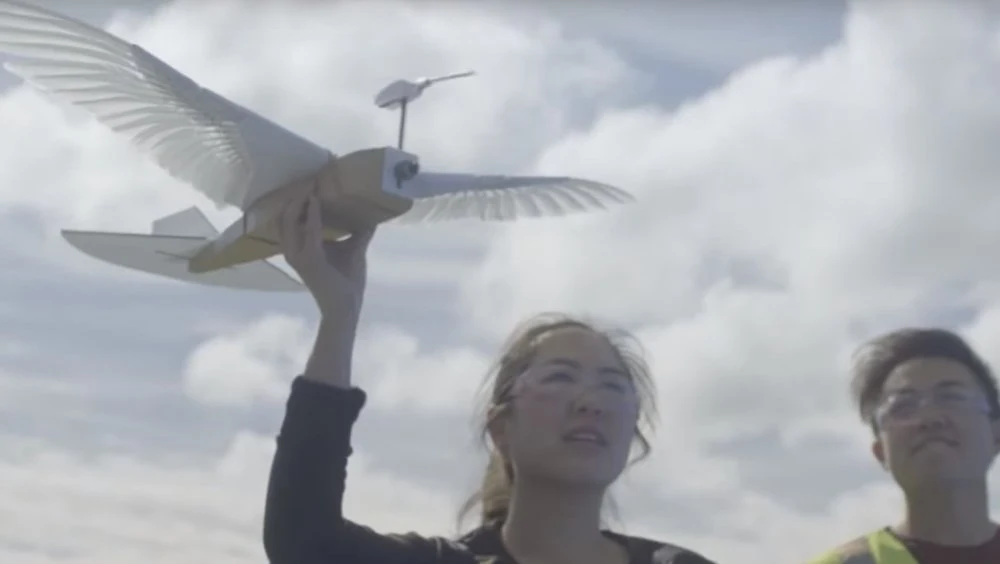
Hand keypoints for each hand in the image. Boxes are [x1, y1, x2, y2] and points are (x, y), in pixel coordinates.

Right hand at [278, 191, 375, 324]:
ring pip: (290, 221)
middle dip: (294, 197)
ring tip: (309, 185)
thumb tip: (372, 214)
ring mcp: (299, 255)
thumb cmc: (347, 281)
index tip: (309, 182)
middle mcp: (294, 250)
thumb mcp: (354, 249)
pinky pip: (309, 230)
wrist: (346, 307)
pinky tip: (317, 200)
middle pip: (284, 217)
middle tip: (308, 179)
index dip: (297, 201)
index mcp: (300, 248)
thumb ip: (359, 232)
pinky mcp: (310, 259)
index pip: (291, 220)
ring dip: (299, 201)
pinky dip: (313, 214)